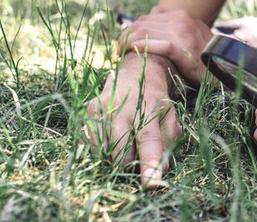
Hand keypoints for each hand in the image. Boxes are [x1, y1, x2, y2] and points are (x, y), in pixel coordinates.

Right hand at [84, 52, 182, 187]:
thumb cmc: (154, 100)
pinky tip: (113, 136)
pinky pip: (93, 147)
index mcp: (147, 105)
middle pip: (122, 153)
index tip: (150, 184)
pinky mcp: (87, 112)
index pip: (149, 139)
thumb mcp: (169, 116)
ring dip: (116, 159)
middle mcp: (121, 106)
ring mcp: (100, 109)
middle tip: (139, 159)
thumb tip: (161, 169)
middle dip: (131, 166)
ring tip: (126, 142)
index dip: (150, 163)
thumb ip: (168, 141)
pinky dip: (104, 150)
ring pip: (105, 153)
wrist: (134, 72)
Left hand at [118, 6, 213, 84]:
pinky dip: (141, 47)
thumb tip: (154, 13)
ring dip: (126, 44)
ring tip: (120, 56)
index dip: (130, 30)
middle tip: (117, 53)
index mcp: (180, 15)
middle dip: (124, 38)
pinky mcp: (183, 50)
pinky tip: (131, 53)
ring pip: (144, 33)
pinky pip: (157, 45)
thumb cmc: (206, 55)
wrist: (227, 67)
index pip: (146, 18)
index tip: (124, 44)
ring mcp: (182, 33)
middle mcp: (180, 19)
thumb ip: (174, 23)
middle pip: (141, 24)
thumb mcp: (191, 33)